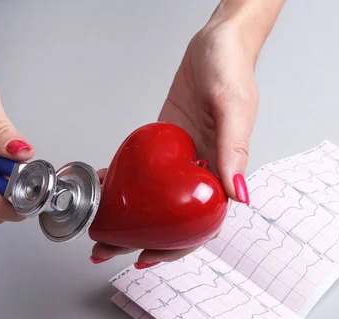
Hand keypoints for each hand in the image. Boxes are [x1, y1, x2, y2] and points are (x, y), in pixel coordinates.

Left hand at [90, 20, 259, 267]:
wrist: (215, 42)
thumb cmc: (232, 68)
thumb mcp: (234, 107)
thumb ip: (234, 149)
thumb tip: (237, 195)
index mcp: (222, 169)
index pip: (201, 222)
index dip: (177, 246)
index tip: (148, 256)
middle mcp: (200, 169)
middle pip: (172, 217)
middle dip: (142, 238)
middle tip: (108, 248)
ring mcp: (180, 158)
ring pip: (155, 198)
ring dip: (129, 217)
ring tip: (100, 229)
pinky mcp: (165, 142)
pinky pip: (145, 169)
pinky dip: (124, 181)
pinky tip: (104, 187)